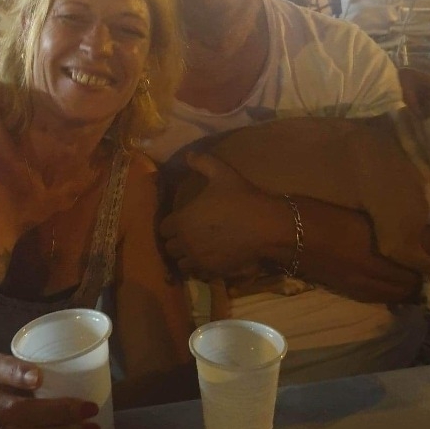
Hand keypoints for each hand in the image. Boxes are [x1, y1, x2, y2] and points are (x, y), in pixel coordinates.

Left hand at [160, 152, 283, 283]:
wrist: (267, 226)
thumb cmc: (241, 198)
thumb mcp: (221, 173)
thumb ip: (202, 162)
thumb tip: (188, 154)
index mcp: (182, 221)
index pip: (163, 228)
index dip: (171, 223)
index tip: (181, 219)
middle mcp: (186, 243)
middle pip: (169, 247)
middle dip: (176, 240)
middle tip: (189, 233)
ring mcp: (199, 260)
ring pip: (182, 263)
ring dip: (186, 256)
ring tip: (198, 248)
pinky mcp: (214, 272)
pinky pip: (198, 274)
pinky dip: (200, 268)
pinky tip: (211, 258)